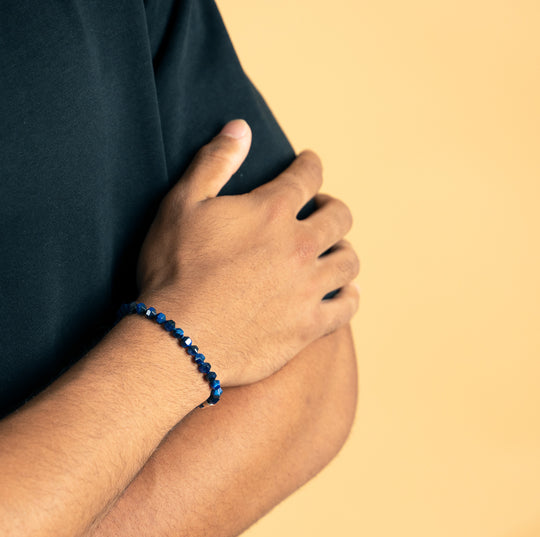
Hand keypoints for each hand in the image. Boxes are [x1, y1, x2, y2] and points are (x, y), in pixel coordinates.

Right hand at [136, 119, 358, 386]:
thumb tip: (241, 127)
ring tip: (335, 250)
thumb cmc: (174, 271)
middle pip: (339, 217)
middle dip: (333, 207)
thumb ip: (214, 163)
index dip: (310, 165)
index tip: (310, 164)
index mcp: (271, 211)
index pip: (307, 176)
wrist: (180, 339)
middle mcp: (299, 246)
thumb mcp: (182, 206)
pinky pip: (347, 307)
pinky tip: (347, 292)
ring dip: (344, 250)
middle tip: (323, 211)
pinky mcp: (309, 325)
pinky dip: (351, 296)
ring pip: (349, 260)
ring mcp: (308, 287)